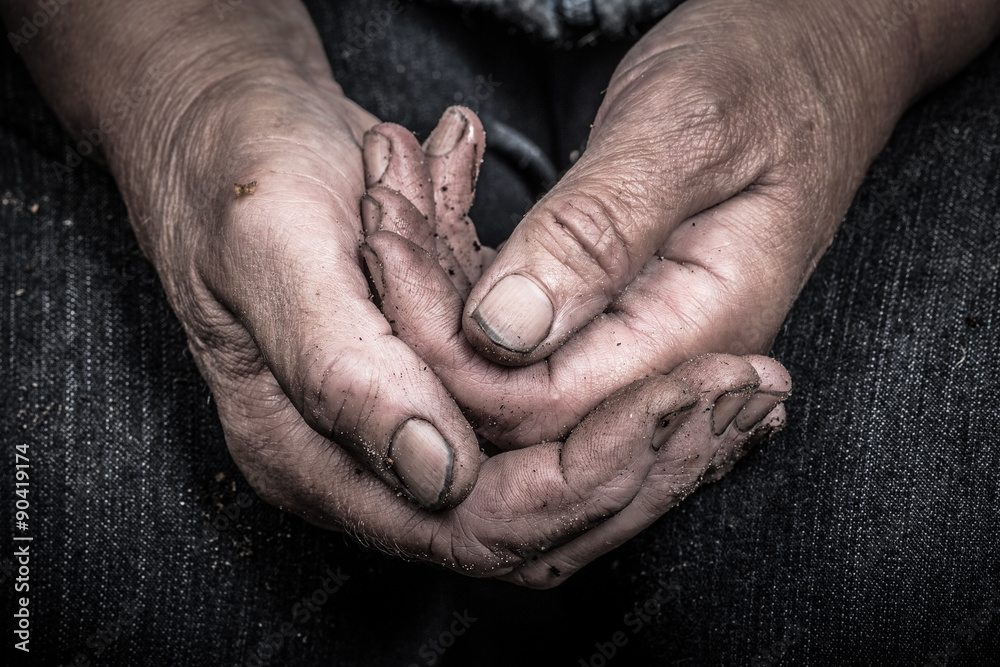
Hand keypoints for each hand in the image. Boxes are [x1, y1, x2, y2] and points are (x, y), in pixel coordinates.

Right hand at [47, 0, 786, 584]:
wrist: (227, 123)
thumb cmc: (237, 172)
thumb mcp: (275, 251)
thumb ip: (342, 371)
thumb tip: (436, 474)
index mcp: (313, 455)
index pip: (479, 520)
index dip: (592, 470)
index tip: (687, 403)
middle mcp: (366, 464)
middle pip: (535, 518)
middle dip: (647, 458)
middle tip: (746, 393)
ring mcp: (406, 431)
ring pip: (554, 482)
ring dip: (650, 434)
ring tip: (743, 387)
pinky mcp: (440, 392)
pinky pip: (547, 430)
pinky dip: (622, 402)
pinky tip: (687, 370)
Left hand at [360, 109, 790, 583]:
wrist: (812, 50)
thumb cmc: (768, 69)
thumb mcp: (684, 131)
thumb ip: (600, 234)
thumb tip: (503, 333)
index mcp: (701, 329)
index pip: (541, 404)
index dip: (447, 350)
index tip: (388, 248)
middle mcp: (663, 356)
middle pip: (508, 395)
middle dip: (422, 310)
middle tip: (383, 199)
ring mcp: (634, 336)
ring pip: (500, 358)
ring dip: (430, 277)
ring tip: (395, 179)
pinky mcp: (606, 306)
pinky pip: (512, 317)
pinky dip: (455, 260)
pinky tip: (430, 195)